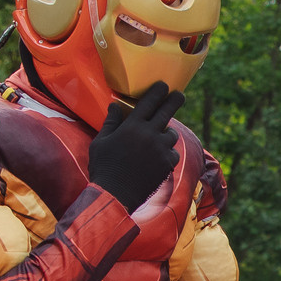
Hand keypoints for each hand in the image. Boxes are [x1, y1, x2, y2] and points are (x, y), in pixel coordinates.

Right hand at [86, 82, 183, 212]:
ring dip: (166, 134)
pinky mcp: (167, 164)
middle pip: (168, 111)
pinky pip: (172, 153)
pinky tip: (158, 158)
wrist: (115, 195)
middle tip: (180, 94)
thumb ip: (111, 123)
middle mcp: (149, 134)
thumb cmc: (103, 167)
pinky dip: (167, 154)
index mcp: (132, 126)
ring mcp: (160, 149)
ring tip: (157, 139)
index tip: (163, 85)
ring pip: (171, 134)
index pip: (149, 101)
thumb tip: (115, 106)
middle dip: (175, 99)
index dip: (158, 91)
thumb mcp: (100, 142)